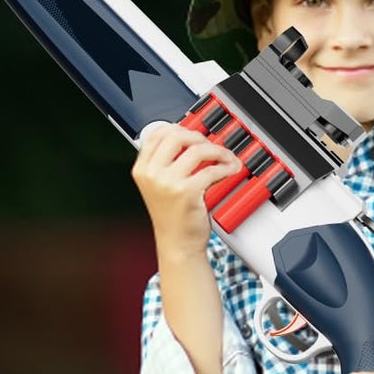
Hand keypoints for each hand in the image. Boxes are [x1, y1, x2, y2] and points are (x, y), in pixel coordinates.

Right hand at [132, 122, 243, 257]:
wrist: (178, 245)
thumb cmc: (173, 218)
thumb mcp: (160, 186)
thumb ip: (168, 162)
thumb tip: (191, 139)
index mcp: (142, 169)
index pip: (158, 134)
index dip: (180, 129)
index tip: (194, 135)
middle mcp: (152, 174)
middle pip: (177, 135)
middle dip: (199, 137)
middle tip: (211, 146)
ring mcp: (167, 183)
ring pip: (198, 149)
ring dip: (218, 151)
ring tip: (227, 158)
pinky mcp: (186, 192)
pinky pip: (212, 169)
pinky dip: (226, 167)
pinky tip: (231, 169)